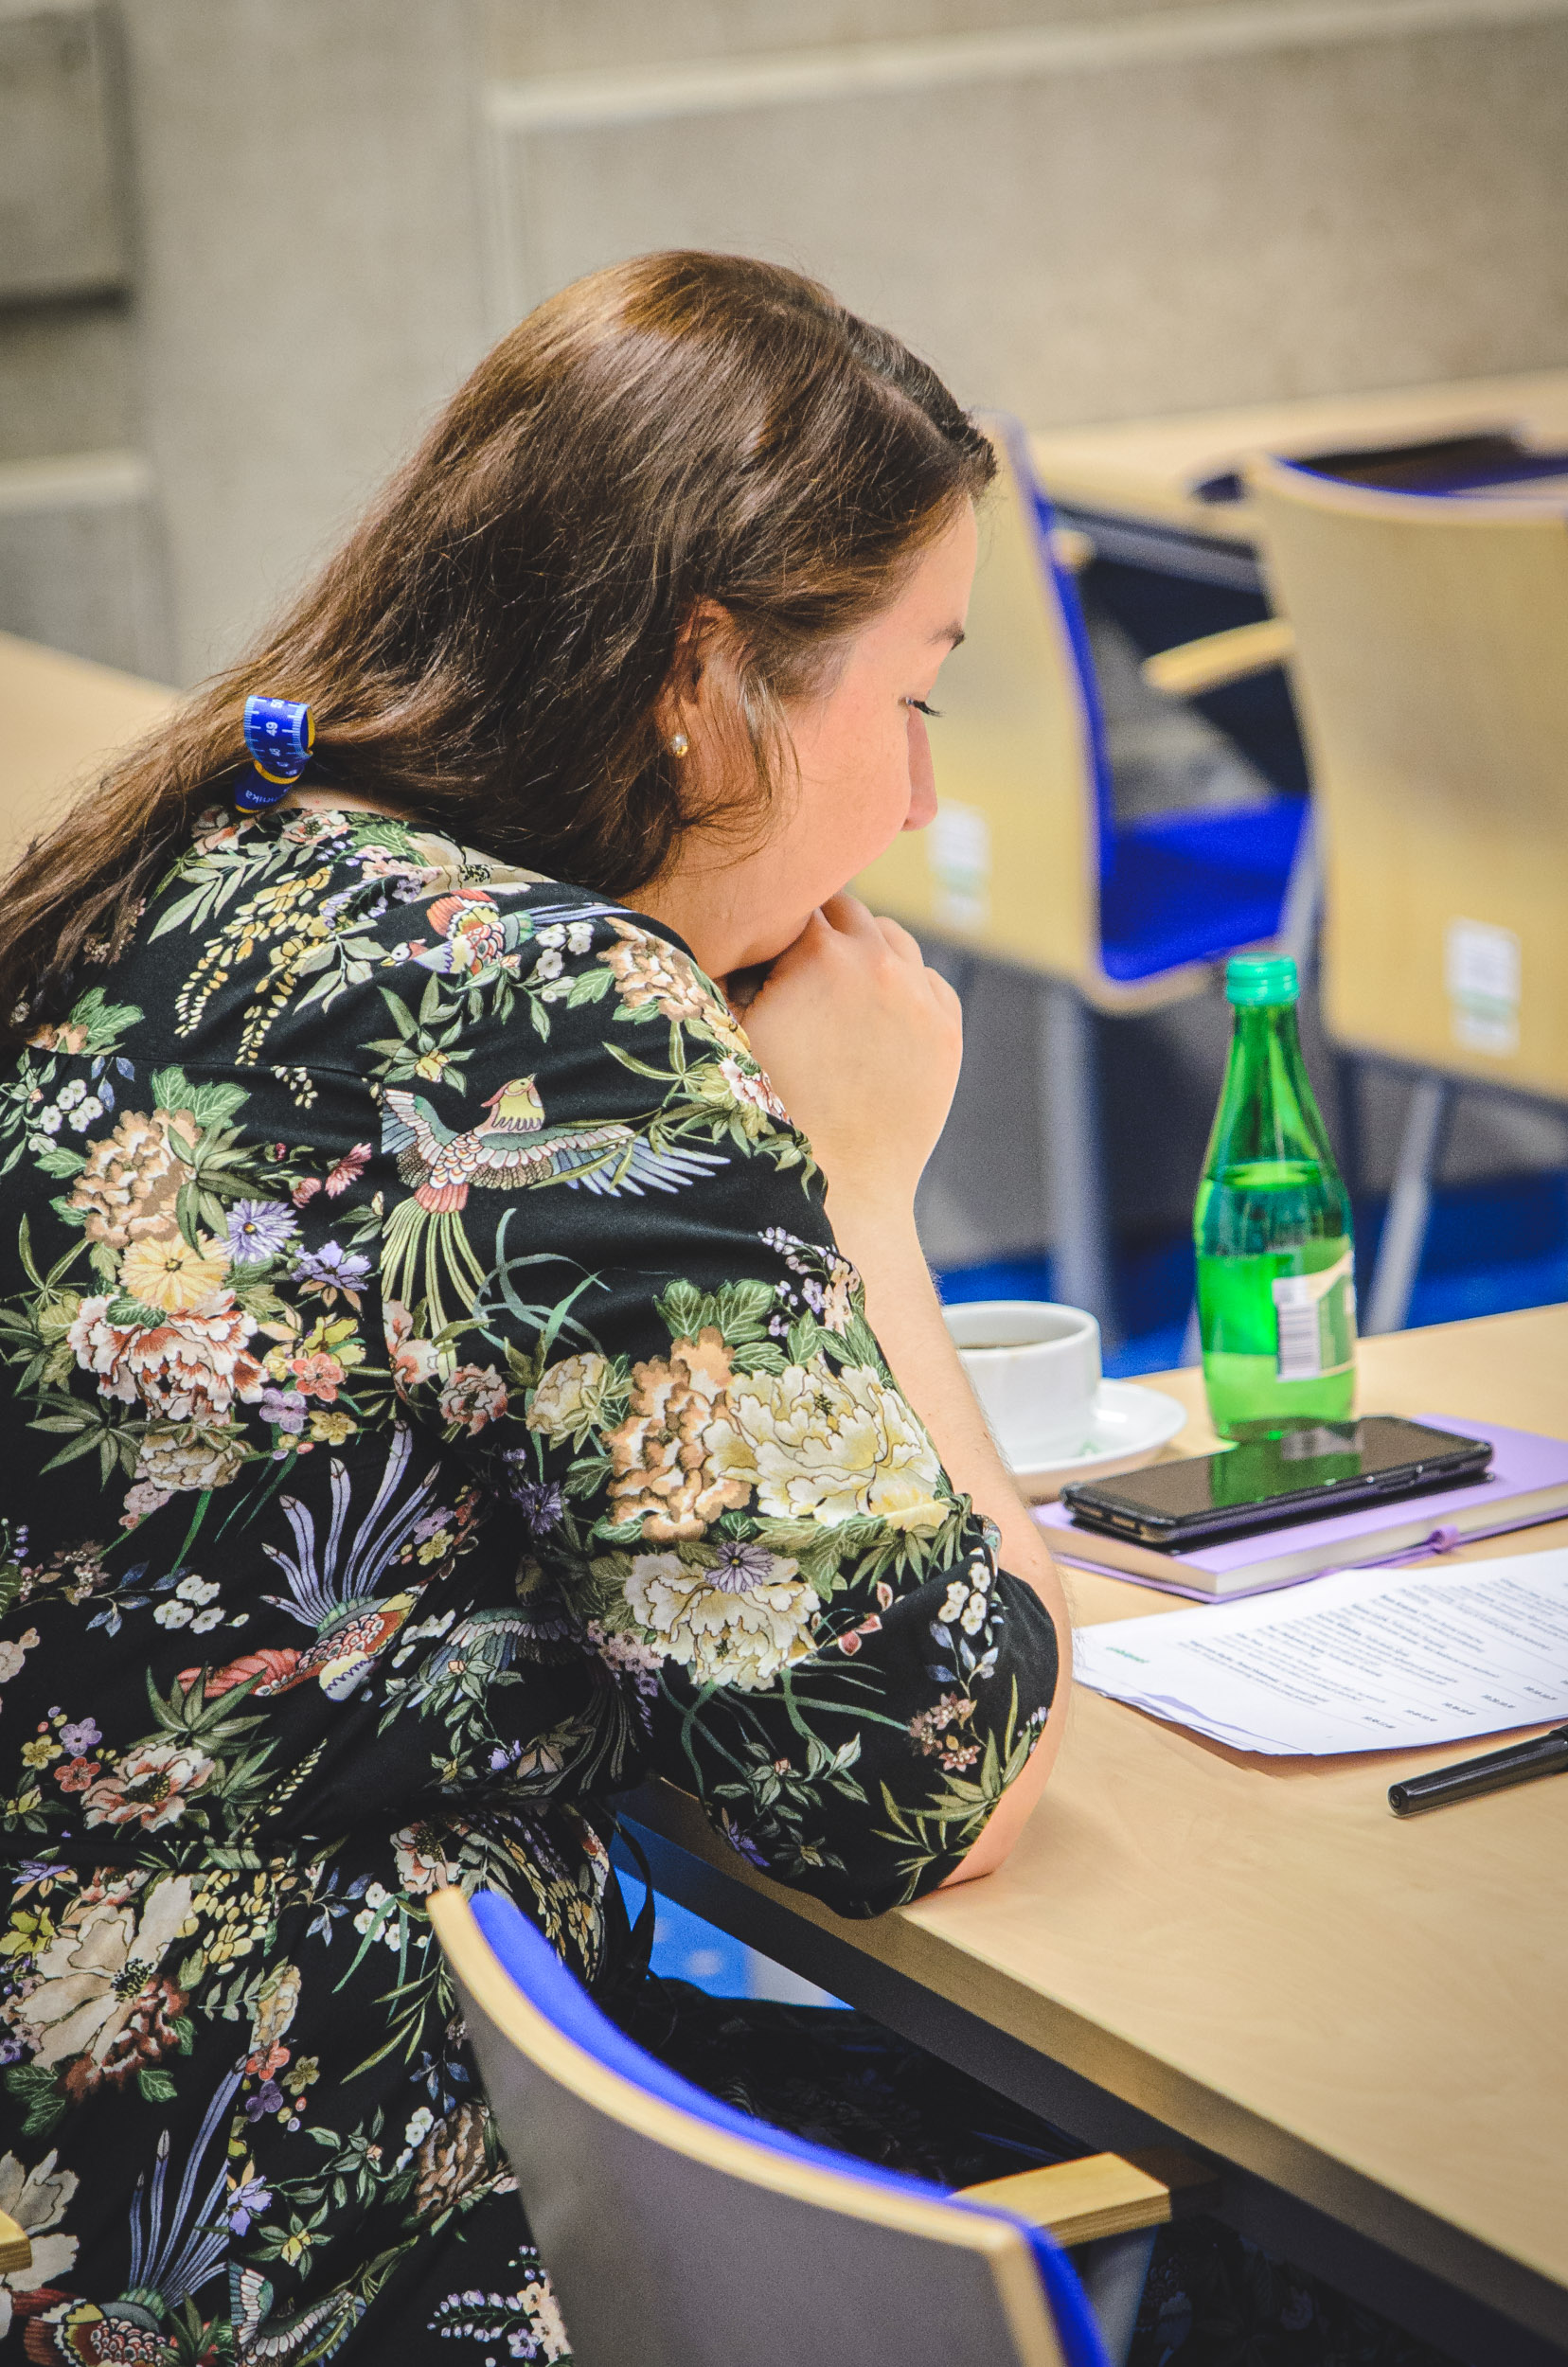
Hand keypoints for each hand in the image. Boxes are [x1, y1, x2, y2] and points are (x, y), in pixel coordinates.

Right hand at [738, 894, 961, 1216]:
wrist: (839, 1187)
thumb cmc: (768, 1113)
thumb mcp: (731, 1032)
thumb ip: (729, 971)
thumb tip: (723, 934)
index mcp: (820, 953)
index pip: (794, 900)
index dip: (772, 917)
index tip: (761, 938)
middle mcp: (879, 962)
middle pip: (847, 910)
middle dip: (818, 928)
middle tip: (795, 957)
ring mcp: (920, 996)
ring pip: (893, 939)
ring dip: (865, 949)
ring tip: (837, 984)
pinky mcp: (947, 1032)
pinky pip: (929, 982)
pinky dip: (906, 985)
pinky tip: (878, 1012)